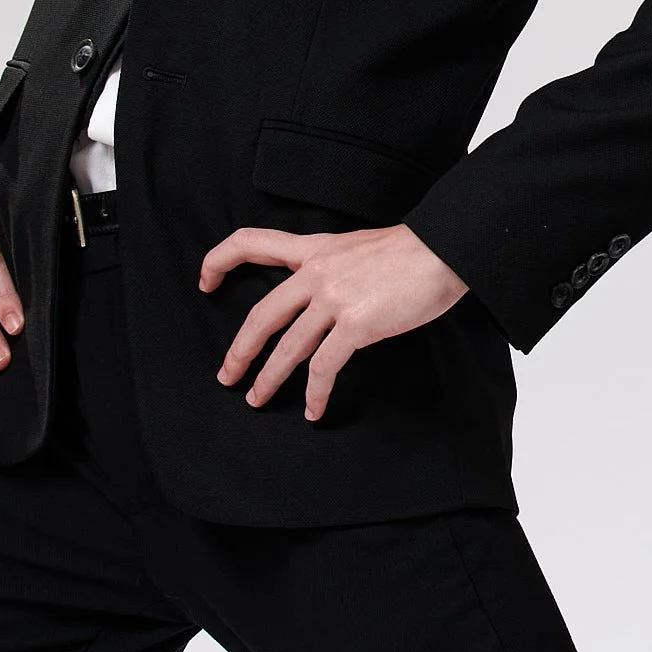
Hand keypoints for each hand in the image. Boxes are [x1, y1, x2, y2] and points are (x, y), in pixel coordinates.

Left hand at [199, 222, 466, 419]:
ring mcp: (334, 298)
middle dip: (240, 350)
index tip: (204, 282)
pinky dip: (316, 392)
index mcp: (314, 248)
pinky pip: (324, 366)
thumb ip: (333, 265)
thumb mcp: (358, 247)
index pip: (251, 242)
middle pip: (261, 314)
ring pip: (287, 346)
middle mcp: (316, 271)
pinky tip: (314, 409)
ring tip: (258, 399)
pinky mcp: (356, 324)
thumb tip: (324, 295)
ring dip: (269, 378)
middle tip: (228, 375)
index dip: (220, 260)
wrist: (447, 248)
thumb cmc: (413, 251)